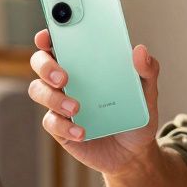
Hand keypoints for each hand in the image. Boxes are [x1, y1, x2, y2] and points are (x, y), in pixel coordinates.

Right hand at [25, 28, 161, 175]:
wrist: (134, 151)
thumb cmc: (135, 113)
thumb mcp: (147, 91)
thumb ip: (147, 70)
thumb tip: (140, 50)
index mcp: (84, 62)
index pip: (60, 41)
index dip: (49, 35)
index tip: (48, 36)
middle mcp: (66, 78)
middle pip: (40, 62)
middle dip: (46, 66)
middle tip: (64, 77)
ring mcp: (60, 103)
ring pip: (39, 91)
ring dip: (53, 98)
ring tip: (76, 108)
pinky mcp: (60, 128)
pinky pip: (51, 122)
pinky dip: (65, 127)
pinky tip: (82, 131)